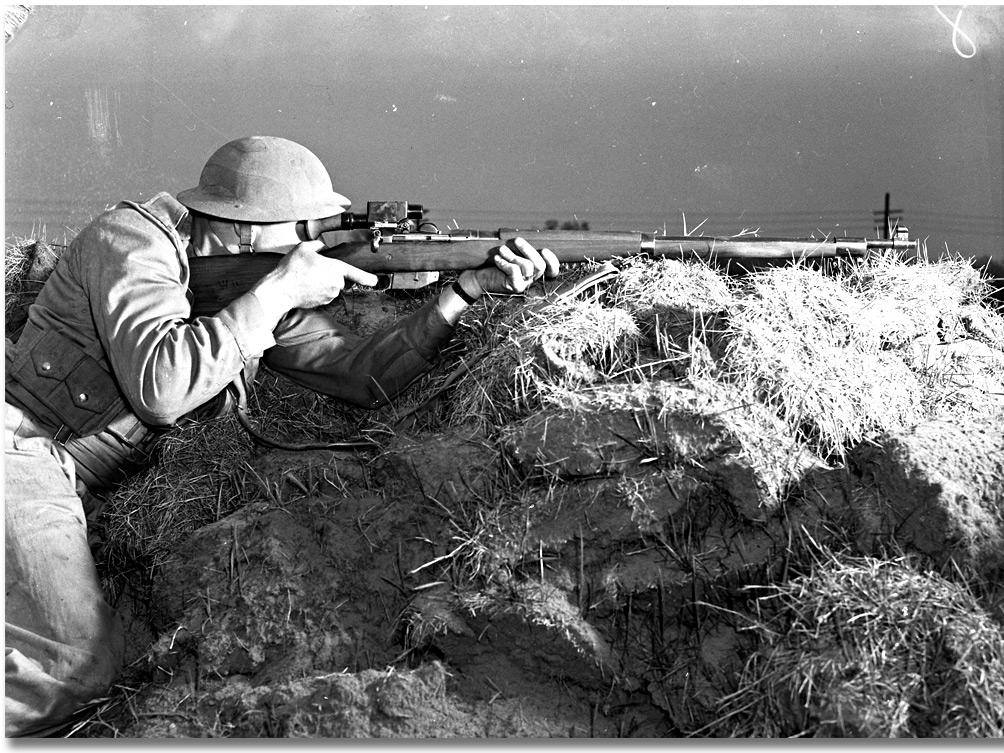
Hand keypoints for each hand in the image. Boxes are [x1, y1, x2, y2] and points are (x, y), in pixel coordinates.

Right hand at [251, 240, 378, 316]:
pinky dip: (317, 290)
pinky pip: (324, 294)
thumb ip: (317, 245)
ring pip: (331, 286)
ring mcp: (329, 294)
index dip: (366, 277)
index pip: (354, 272)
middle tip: (312, 269)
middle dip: (329, 273)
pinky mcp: (322, 303)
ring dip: (322, 282)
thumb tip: (322, 247)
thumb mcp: (303, 248)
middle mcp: (335, 283)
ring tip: (306, 277)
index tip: (375, 280)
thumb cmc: (291, 269)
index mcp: (334, 268)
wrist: (280, 290)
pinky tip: (305, 286)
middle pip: (339, 277)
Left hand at [461, 237, 559, 297]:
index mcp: (533, 271)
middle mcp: (531, 279)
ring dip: (512, 255)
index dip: (552, 261)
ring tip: (501, 250)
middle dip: (528, 250)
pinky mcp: (514, 287)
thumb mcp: (509, 254)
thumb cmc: (493, 264)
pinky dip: (505, 262)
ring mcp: (524, 285)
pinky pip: (515, 271)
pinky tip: (497, 259)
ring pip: (527, 266)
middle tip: (517, 240)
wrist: (477, 278)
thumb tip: (524, 236)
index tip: (544, 249)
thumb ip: (519, 249)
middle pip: (540, 265)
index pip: (552, 270)